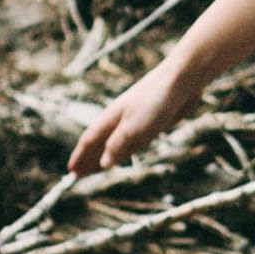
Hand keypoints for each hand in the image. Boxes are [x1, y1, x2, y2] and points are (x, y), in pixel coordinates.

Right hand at [67, 57, 205, 176]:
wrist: (183, 79)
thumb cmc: (155, 99)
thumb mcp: (133, 126)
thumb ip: (117, 145)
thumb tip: (103, 164)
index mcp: (112, 117)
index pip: (90, 139)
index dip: (80, 155)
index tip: (71, 171)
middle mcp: (122, 118)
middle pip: (101, 143)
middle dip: (89, 158)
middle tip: (78, 174)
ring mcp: (137, 119)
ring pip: (117, 143)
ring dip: (106, 156)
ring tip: (96, 168)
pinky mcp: (153, 121)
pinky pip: (134, 141)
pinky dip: (125, 150)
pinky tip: (124, 155)